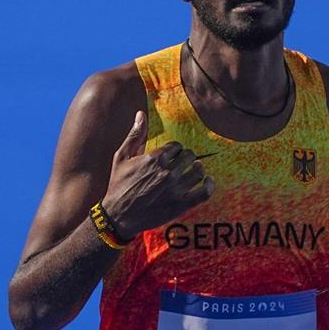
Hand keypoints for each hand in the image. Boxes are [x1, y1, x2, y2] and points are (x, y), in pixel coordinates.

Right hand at [100, 110, 214, 238]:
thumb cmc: (118, 185)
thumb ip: (135, 135)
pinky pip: (204, 192)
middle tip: (182, 164)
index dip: (175, 150)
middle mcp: (166, 173)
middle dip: (186, 158)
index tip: (172, 156)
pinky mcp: (181, 205)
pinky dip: (209, 185)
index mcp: (154, 159)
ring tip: (193, 171)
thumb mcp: (121, 157)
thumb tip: (141, 113)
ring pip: (198, 171)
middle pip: (189, 156)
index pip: (177, 146)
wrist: (118, 216)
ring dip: (197, 169)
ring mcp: (175, 189)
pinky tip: (207, 181)